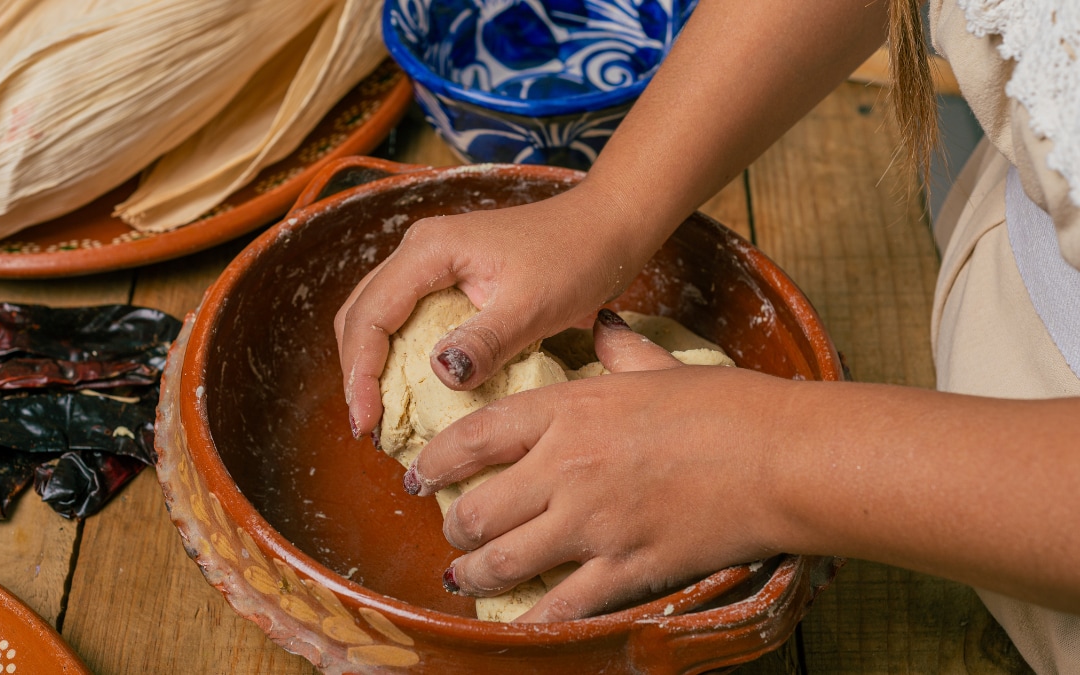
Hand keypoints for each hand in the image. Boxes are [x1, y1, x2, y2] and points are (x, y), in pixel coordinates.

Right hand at [335, 181, 666, 438]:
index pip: (371, 316)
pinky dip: (397, 356)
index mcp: (430, 250)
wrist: (608, 227)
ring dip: (372, 366)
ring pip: (377, 316)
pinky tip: (411, 390)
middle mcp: (420, 250)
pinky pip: (405, 318)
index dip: (360, 374)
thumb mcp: (534, 305)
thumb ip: (486, 340)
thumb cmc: (578, 257)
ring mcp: (432, 262)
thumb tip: (441, 374)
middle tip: (370, 429)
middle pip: (361, 315)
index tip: (367, 424)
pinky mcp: (448, 278)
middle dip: (358, 374)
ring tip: (383, 416)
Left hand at [408, 310, 790, 621]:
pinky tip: (513, 622)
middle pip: (476, 509)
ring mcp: (592, 523)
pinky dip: (530, 619)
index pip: (474, 436)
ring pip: (502, 562)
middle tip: (452, 530)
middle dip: (453, 525)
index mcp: (569, 410)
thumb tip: (603, 329)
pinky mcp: (625, 567)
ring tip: (463, 576)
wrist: (782, 455)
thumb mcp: (659, 367)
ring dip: (473, 573)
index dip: (435, 461)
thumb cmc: (726, 405)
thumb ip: (618, 350)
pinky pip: (559, 606)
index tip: (420, 474)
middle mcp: (566, 467)